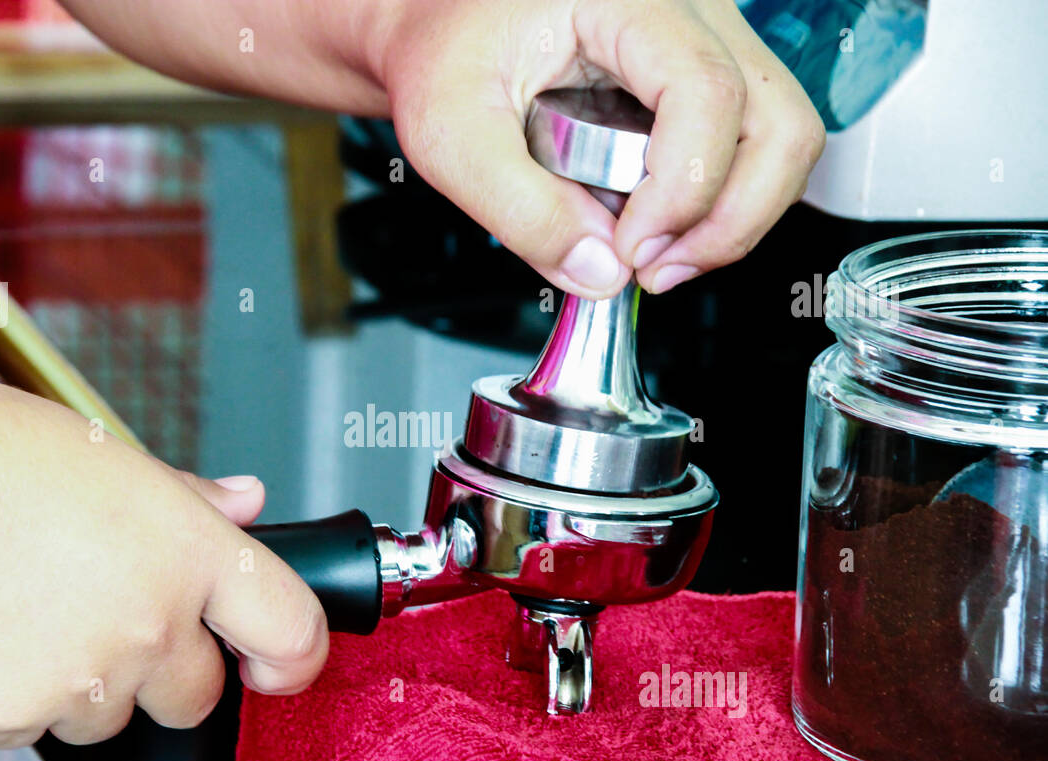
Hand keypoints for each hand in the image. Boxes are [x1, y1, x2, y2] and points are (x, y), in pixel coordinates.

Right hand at [0, 370, 326, 747]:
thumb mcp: (100, 452)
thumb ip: (185, 497)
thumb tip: (246, 504)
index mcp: (185, 548)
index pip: (291, 629)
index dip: (295, 654)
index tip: (280, 660)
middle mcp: (149, 622)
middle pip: (198, 694)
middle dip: (165, 668)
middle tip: (107, 612)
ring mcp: (83, 680)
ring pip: (112, 717)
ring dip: (85, 683)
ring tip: (24, 607)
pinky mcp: (14, 719)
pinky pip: (35, 728)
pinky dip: (15, 696)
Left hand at [378, 0, 825, 296]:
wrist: (440, 23)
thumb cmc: (444, 49)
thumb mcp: (450, 132)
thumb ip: (519, 208)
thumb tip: (600, 273)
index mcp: (631, 1)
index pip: (706, 93)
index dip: (682, 191)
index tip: (629, 251)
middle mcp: (691, 12)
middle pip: (779, 124)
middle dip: (728, 221)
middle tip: (652, 271)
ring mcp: (709, 43)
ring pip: (780, 141)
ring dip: (729, 221)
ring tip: (651, 260)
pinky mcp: (706, 80)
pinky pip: (749, 150)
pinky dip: (712, 207)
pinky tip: (649, 230)